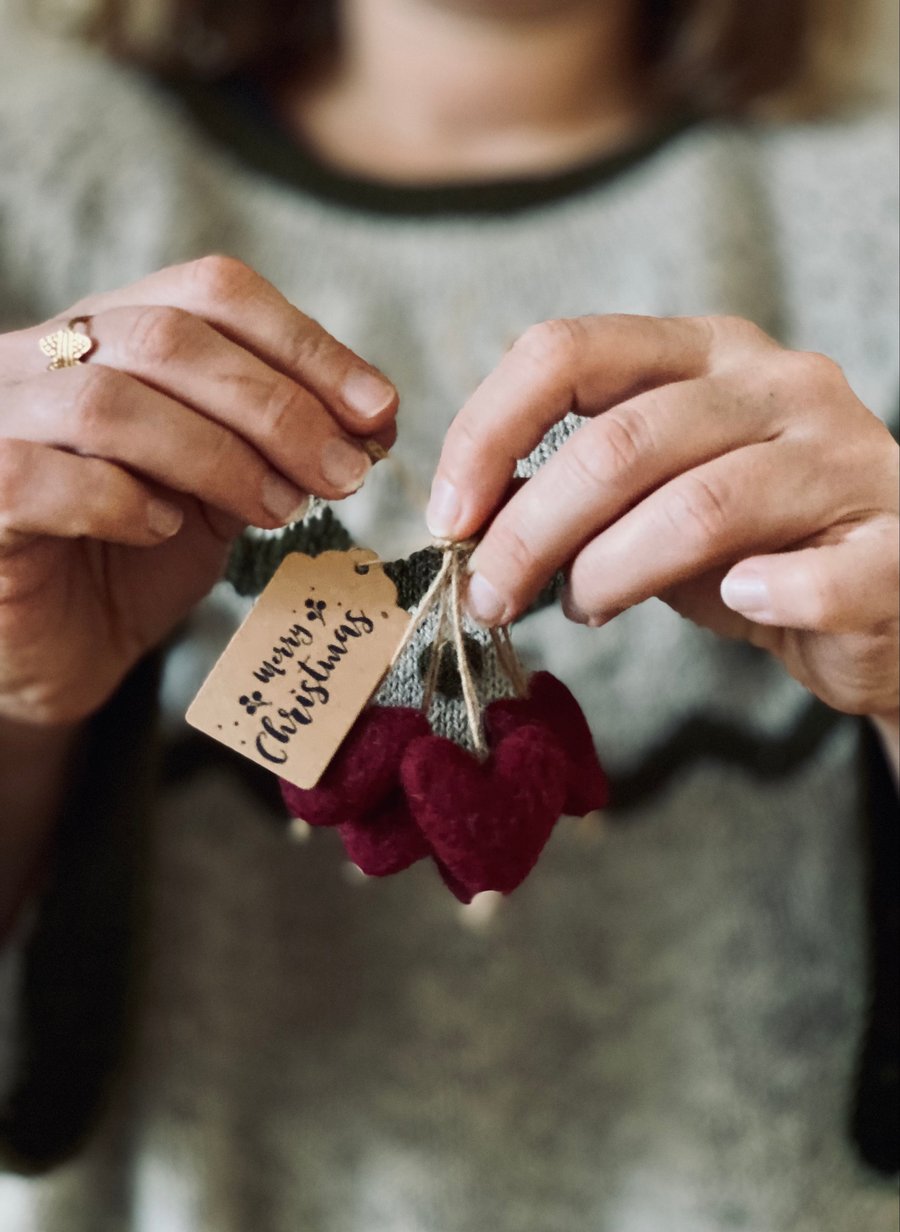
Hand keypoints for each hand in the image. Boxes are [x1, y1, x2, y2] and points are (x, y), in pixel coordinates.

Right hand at [0, 256, 397, 725]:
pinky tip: (165, 530)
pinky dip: (120, 499)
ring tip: (278, 509)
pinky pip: (43, 476)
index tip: (380, 411)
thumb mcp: (221, 490)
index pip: (211, 291)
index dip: (306, 344)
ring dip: (219, 456)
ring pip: (109, 401)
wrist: (51, 649)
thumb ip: (273, 445)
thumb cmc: (134, 560)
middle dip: (279, 407)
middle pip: (170, 336)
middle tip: (344, 473)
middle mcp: (41, 358)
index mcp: (109, 333)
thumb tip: (371, 419)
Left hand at [427, 314, 898, 721]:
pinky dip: (768, 596)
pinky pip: (819, 575)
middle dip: (531, 531)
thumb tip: (466, 518)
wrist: (882, 593)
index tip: (446, 516)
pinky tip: (737, 602)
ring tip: (586, 608)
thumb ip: (571, 495)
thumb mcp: (648, 502)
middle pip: (620, 441)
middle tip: (490, 597)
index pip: (568, 350)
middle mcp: (777, 383)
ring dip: (612, 572)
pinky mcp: (895, 542)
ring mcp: (843, 457)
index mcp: (704, 353)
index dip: (488, 430)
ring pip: (700, 505)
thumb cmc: (749, 543)